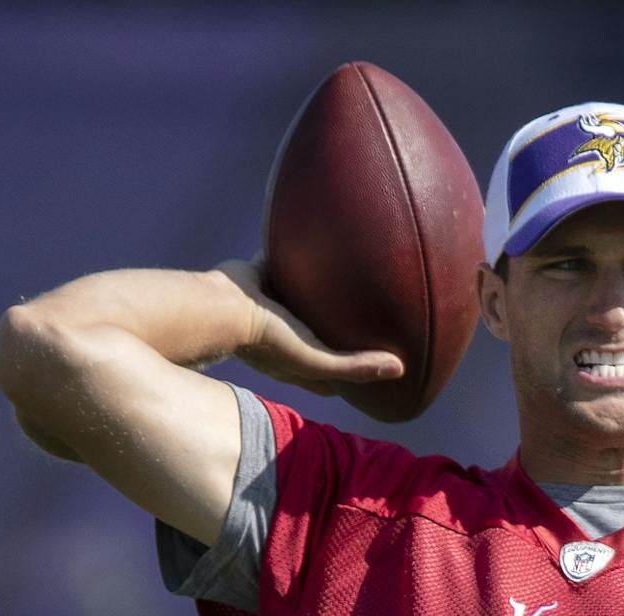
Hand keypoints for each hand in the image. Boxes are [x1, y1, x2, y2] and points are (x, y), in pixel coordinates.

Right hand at [212, 258, 404, 395]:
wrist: (223, 307)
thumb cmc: (266, 341)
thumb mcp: (315, 361)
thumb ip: (354, 366)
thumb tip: (400, 369)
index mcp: (297, 359)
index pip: (331, 371)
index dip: (353, 370)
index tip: (378, 362)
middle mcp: (286, 332)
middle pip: (322, 331)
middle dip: (344, 326)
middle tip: (374, 314)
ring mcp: (274, 303)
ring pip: (307, 296)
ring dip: (325, 288)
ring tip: (355, 271)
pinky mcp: (264, 274)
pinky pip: (287, 260)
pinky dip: (300, 252)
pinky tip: (324, 236)